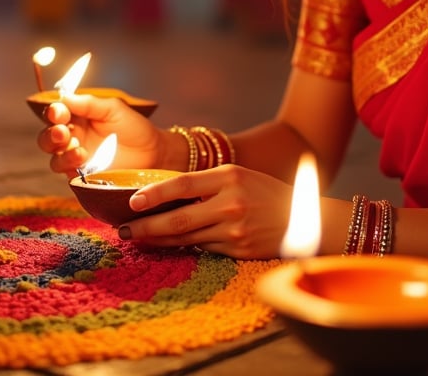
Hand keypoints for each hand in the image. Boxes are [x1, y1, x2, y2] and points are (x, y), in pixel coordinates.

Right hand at [37, 94, 162, 177]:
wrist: (153, 153)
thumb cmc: (134, 128)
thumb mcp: (113, 109)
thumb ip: (89, 104)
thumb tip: (65, 97)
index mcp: (78, 117)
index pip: (57, 114)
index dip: (54, 112)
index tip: (58, 112)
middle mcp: (74, 137)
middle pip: (48, 137)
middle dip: (51, 134)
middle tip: (61, 131)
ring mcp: (77, 158)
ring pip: (55, 158)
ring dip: (61, 152)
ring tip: (78, 148)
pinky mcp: (83, 176)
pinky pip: (69, 173)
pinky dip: (71, 165)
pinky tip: (83, 159)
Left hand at [117, 165, 293, 259]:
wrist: (304, 220)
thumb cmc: (264, 193)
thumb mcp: (238, 176)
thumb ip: (207, 183)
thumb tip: (165, 191)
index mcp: (229, 176)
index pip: (182, 184)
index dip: (155, 194)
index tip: (132, 201)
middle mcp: (230, 203)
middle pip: (178, 220)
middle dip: (146, 226)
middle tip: (123, 230)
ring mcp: (234, 229)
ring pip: (186, 239)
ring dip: (158, 240)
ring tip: (138, 238)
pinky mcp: (237, 250)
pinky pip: (202, 249)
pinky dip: (183, 247)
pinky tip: (167, 245)